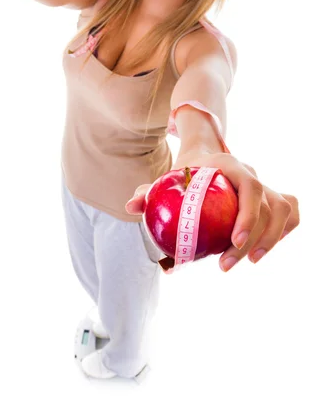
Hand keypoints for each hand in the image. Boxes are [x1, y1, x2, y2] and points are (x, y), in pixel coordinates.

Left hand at [125, 153, 299, 270]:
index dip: (248, 214)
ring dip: (271, 239)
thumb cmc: (183, 170)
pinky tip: (266, 249)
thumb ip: (149, 191)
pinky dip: (285, 230)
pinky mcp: (269, 197)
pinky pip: (289, 211)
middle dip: (254, 239)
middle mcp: (251, 172)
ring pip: (282, 210)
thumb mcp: (166, 177)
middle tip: (228, 264)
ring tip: (249, 261)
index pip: (250, 186)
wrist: (202, 156)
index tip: (235, 241)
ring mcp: (264, 184)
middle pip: (268, 205)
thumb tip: (131, 207)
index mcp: (228, 165)